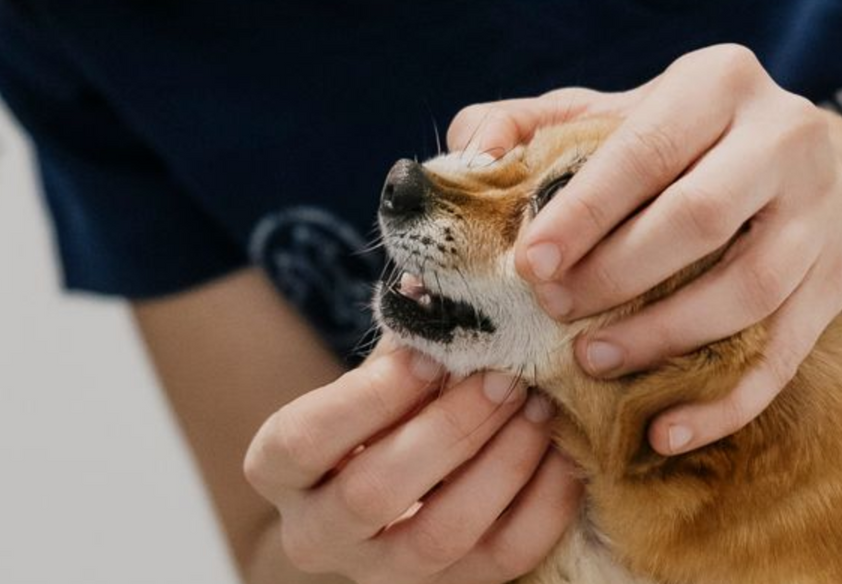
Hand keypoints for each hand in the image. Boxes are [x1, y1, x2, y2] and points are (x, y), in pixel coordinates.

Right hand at [242, 334, 584, 582]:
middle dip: (450, 428)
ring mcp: (380, 573)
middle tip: (504, 376)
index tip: (431, 351)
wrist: (388, 488)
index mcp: (279, 467)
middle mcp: (316, 532)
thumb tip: (447, 286)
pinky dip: (542, 505)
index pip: (306, 439)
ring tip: (539, 407)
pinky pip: (501, 560)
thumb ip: (402, 340)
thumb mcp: (372, 373)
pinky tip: (562, 451)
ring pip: (440, 536)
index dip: (372, 396)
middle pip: (374, 492)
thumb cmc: (379, 409)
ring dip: (501, 464)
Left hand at [447, 42, 841, 458]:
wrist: (810, 167)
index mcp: (722, 80)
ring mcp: (824, 213)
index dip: (585, 210)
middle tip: (552, 313)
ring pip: (747, 291)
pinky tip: (664, 431)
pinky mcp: (838, 282)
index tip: (528, 263)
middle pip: (699, 218)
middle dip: (616, 275)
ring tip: (591, 363)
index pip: (647, 148)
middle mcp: (788, 136)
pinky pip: (784, 356)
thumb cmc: (682, 142)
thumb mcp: (617, 112)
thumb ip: (532, 124)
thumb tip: (467, 152)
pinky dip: (723, 404)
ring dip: (662, 337)